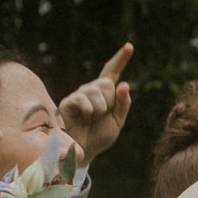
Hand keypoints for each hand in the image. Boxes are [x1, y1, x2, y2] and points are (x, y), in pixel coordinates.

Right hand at [58, 44, 134, 159]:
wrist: (84, 151)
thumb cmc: (100, 136)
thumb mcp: (117, 121)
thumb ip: (123, 104)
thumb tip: (125, 84)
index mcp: (105, 93)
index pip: (112, 72)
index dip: (120, 59)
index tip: (129, 46)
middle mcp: (91, 90)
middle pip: (106, 82)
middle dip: (110, 101)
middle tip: (102, 115)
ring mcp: (79, 94)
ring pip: (96, 90)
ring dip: (99, 108)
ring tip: (92, 118)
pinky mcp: (68, 102)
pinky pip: (83, 99)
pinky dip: (88, 111)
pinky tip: (84, 118)